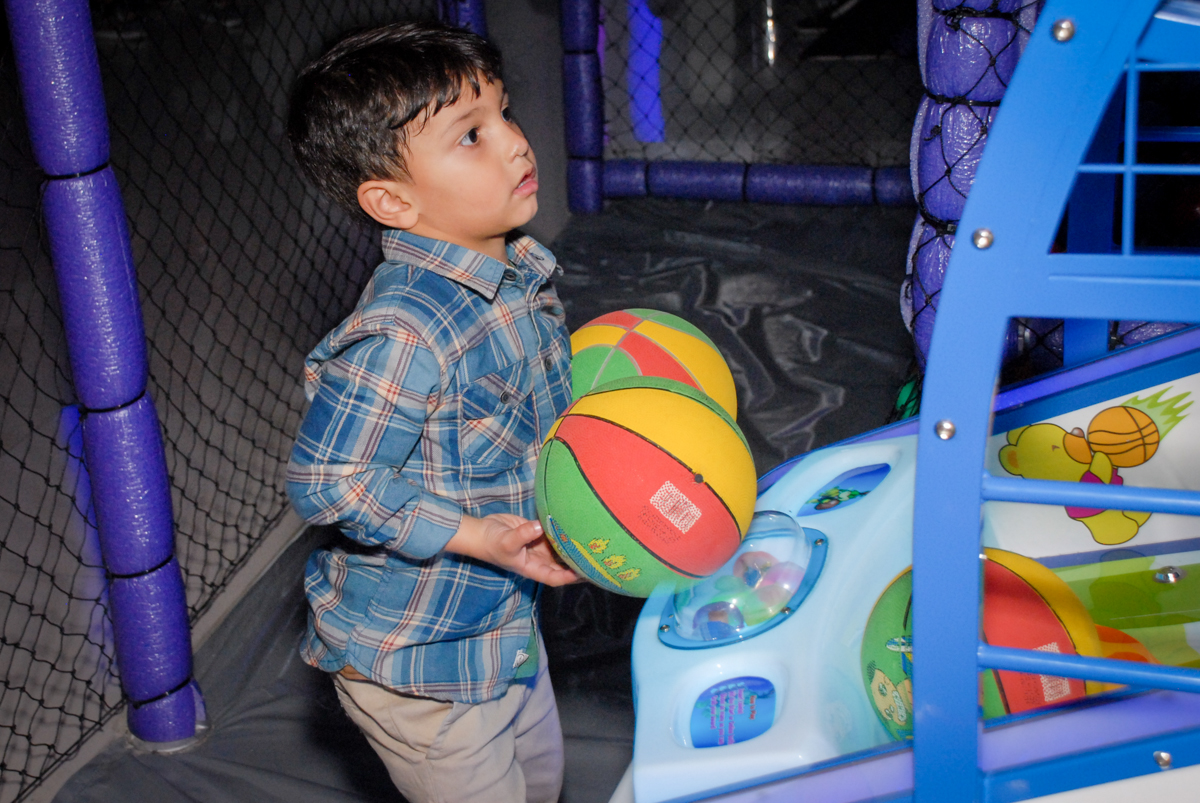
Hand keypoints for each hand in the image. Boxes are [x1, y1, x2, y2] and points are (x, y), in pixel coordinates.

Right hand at [445, 513, 580, 586]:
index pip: (556, 577)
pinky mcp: (538, 532)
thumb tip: (540, 526)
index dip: (570, 577)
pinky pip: (554, 533)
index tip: (585, 572)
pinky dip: (564, 532)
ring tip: (593, 543)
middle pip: (563, 566)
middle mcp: (539, 559)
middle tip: (598, 559)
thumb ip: (523, 534)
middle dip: (578, 564)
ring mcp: (539, 546)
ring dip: (573, 547)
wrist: (481, 531)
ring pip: (560, 549)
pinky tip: (578, 526)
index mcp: (533, 568)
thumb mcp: (507, 542)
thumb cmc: (492, 543)